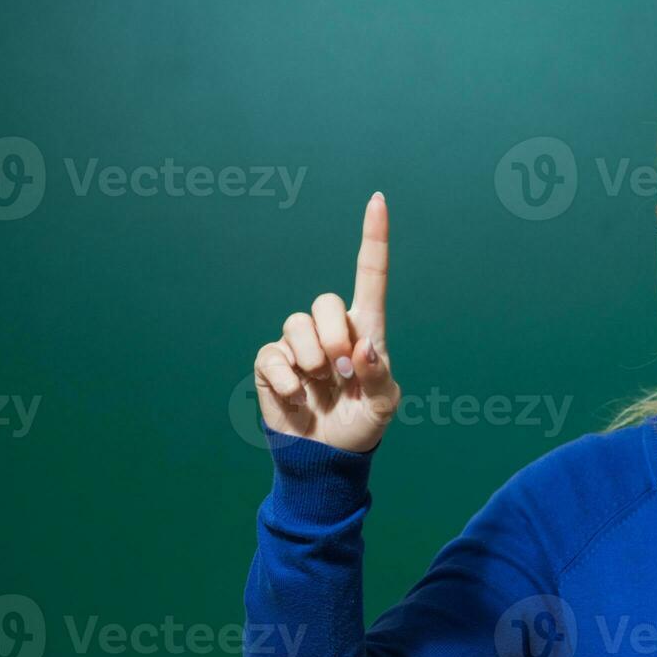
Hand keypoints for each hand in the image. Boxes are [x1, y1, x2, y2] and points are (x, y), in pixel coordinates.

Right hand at [253, 192, 401, 452]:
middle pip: (326, 302)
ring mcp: (298, 345)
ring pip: (296, 324)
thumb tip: (362, 349)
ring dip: (312, 361)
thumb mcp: (384, 406)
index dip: (373, 238)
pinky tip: (298, 399)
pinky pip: (273, 357)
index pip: (370, 276)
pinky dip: (288, 382)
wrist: (327, 456)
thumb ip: (380, 377)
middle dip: (335, 337)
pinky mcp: (272, 364)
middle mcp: (331, 329)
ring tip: (320, 386)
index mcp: (365, 330)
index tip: (378, 200)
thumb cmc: (361, 425)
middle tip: (341, 374)